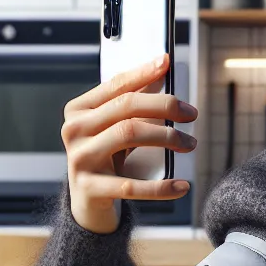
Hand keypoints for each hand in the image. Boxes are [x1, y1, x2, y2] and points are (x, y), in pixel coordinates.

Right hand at [61, 53, 197, 233]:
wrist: (87, 201)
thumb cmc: (105, 157)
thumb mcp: (115, 126)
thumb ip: (133, 99)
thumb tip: (160, 67)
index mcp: (79, 110)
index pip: (116, 85)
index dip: (143, 73)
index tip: (167, 64)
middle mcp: (75, 130)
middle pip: (125, 107)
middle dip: (164, 105)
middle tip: (191, 114)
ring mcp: (80, 159)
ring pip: (129, 134)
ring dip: (167, 137)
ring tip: (189, 144)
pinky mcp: (90, 188)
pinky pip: (131, 185)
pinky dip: (160, 187)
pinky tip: (181, 185)